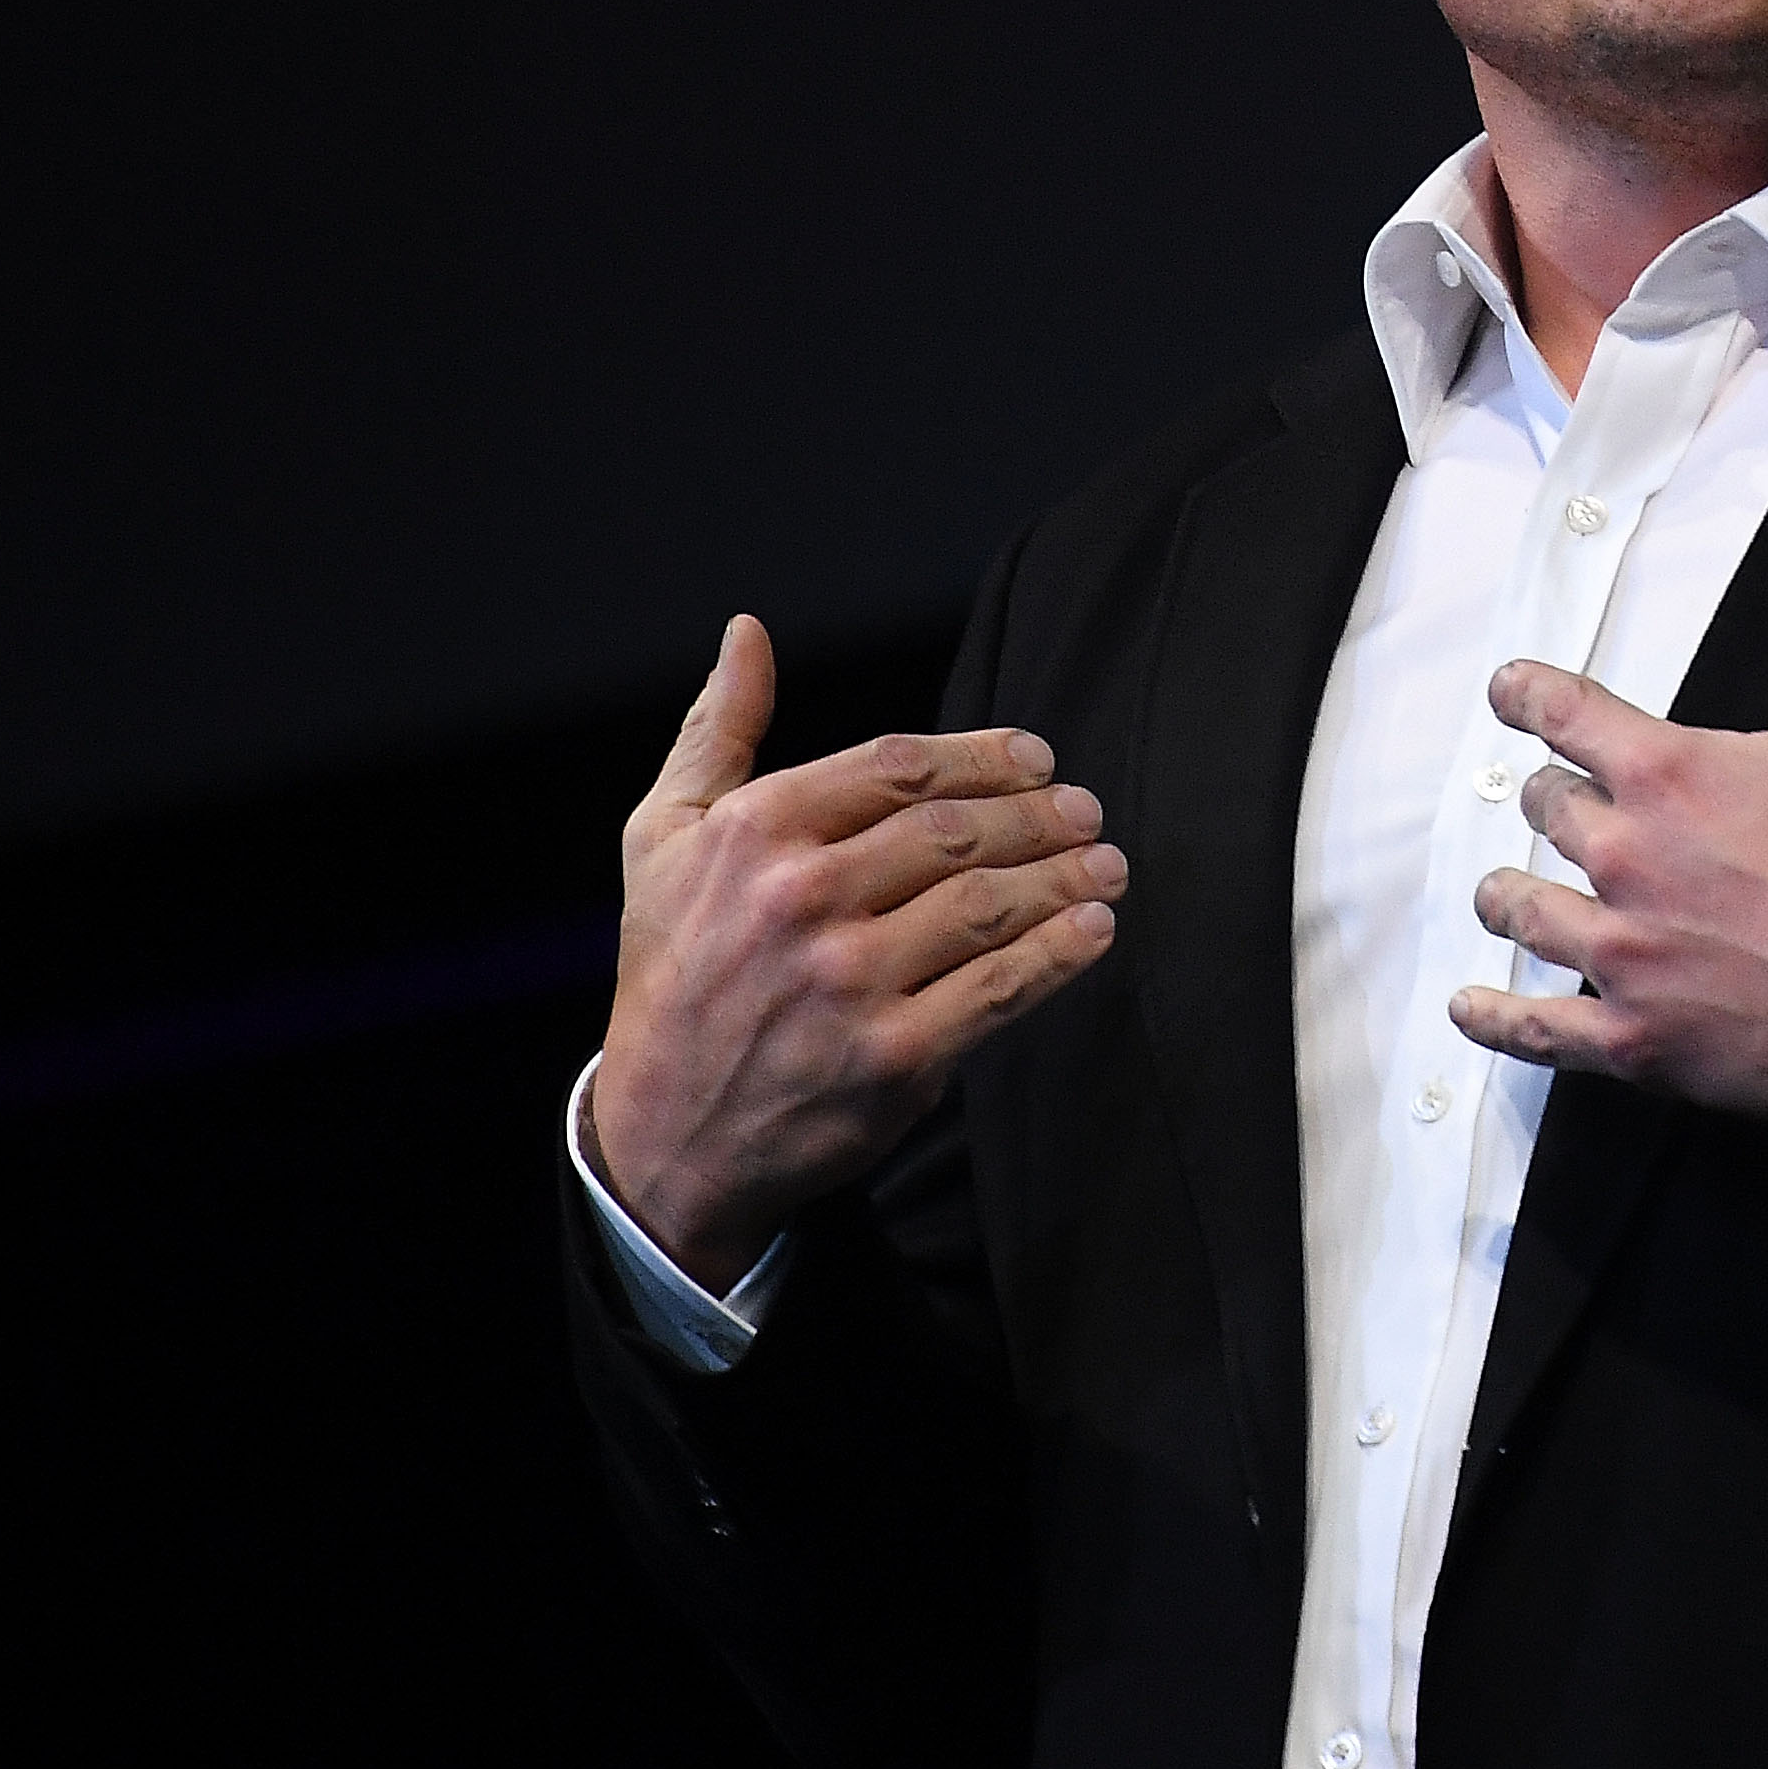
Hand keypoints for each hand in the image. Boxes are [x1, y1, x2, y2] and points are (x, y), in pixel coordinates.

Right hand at [588, 615, 1125, 1289]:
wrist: (663, 1134)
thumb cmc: (671, 973)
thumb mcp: (662, 840)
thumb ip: (715, 731)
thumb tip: (748, 634)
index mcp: (756, 832)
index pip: (900, 766)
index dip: (984, 756)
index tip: (1037, 759)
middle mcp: (801, 899)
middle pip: (958, 831)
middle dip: (1039, 815)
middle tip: (1086, 811)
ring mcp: (849, 979)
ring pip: (990, 905)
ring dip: (1065, 877)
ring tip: (1106, 865)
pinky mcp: (892, 1055)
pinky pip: (1002, 986)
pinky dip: (1060, 953)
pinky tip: (1093, 929)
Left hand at [1453, 538, 1767, 1126]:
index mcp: (1676, 776)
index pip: (1564, 712)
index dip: (1528, 693)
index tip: (1509, 690)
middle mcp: (1630, 858)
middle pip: (1547, 811)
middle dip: (1555, 799)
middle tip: (1566, 803)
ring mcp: (1624, 954)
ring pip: (1524, 910)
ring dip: (1511, 893)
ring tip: (1505, 893)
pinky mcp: (1635, 1038)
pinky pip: (1537, 1029)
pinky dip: (1495, 1018)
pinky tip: (1470, 1007)